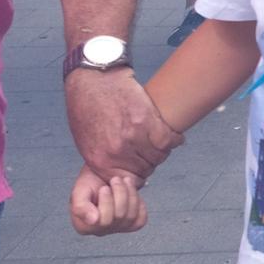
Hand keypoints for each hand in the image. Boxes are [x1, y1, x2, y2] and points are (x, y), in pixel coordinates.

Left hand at [64, 72, 181, 181]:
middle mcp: (117, 152)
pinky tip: (174, 135)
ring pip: (160, 155)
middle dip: (152, 160)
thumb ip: (105, 160)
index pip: (130, 181)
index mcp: (100, 161)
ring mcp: (133, 137)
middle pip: (147, 168)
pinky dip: (175, 138)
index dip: (140, 175)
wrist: (92, 81)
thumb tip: (121, 173)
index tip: (143, 166)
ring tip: (163, 141)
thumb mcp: (88, 142)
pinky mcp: (147, 120)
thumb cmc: (88, 109)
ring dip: (164, 149)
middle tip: (153, 150)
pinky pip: (169, 139)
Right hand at [68, 167, 146, 235]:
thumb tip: (94, 220)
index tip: (105, 188)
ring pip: (131, 216)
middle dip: (120, 193)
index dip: (107, 201)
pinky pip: (141, 219)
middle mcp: (100, 231)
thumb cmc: (90, 185)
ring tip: (124, 180)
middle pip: (119, 216)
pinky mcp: (132, 224)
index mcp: (84, 226)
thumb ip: (81, 207)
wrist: (106, 176)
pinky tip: (131, 192)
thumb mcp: (79, 191)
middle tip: (116, 179)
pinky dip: (139, 203)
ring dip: (130, 193)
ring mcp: (117, 229)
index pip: (102, 221)